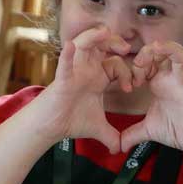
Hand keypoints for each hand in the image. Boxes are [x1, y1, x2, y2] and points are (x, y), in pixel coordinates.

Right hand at [37, 25, 135, 152]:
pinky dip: (67, 55)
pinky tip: (71, 46)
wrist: (51, 128)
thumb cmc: (71, 121)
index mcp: (97, 77)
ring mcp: (74, 72)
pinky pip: (64, 64)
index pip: (117, 64)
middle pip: (101, 45)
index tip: (131, 88)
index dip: (128, 73)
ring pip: (83, 45)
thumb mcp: (98, 128)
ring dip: (93, 37)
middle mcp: (86, 70)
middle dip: (114, 42)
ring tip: (104, 33)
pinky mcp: (62, 80)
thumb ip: (112, 137)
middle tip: (126, 48)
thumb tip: (120, 150)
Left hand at [119, 41, 182, 154]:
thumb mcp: (148, 129)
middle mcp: (172, 79)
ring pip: (180, 57)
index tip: (130, 83)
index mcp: (159, 83)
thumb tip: (118, 146)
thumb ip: (131, 134)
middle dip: (149, 52)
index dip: (136, 66)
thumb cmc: (175, 129)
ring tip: (157, 47)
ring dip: (169, 49)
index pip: (147, 63)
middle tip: (138, 62)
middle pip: (162, 53)